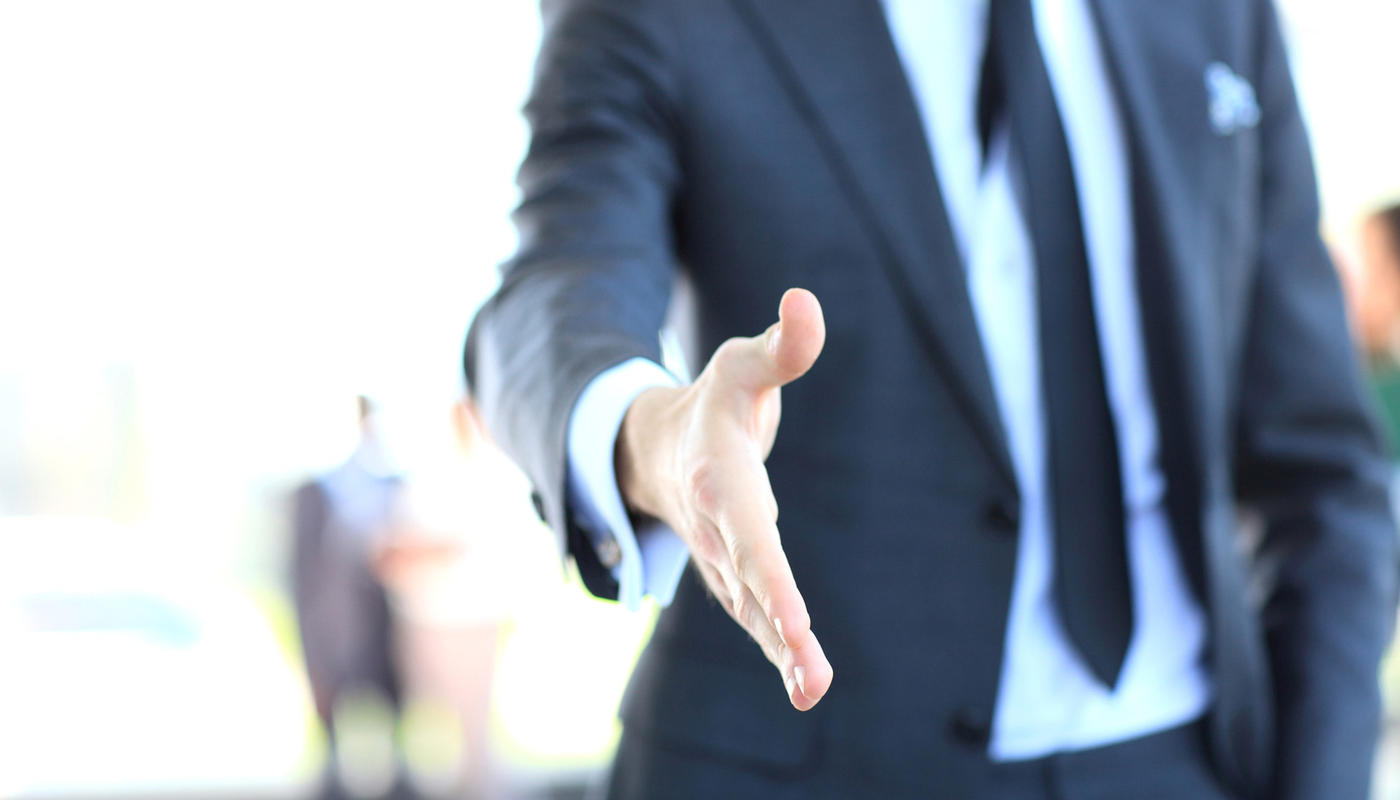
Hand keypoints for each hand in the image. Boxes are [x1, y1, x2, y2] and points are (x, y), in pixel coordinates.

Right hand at [616, 288, 833, 709]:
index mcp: (719, 480)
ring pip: (752, 611)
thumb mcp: (741, 364)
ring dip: (781, 653)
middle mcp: (715, 528)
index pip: (751, 536)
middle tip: (813, 683)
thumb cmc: (713, 401)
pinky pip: (754, 615)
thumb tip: (805, 301)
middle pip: (752, 587)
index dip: (774, 582)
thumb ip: (782, 345)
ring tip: (812, 691)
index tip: (798, 623)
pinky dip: (776, 647)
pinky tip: (803, 681)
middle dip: (781, 635)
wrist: (657, 447)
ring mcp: (720, 557)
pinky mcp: (732, 574)